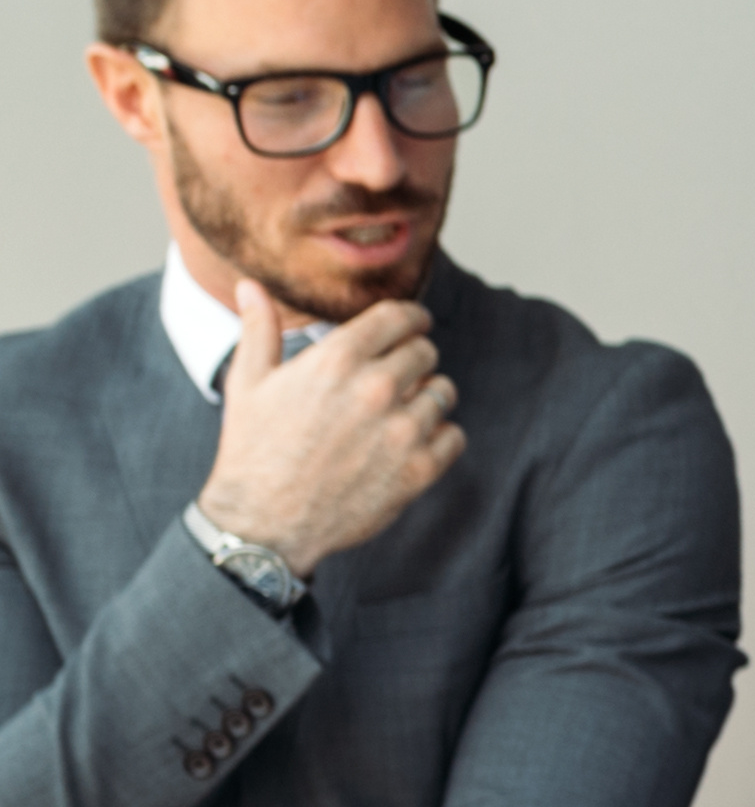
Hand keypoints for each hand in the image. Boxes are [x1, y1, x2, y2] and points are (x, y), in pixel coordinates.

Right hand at [195, 283, 458, 569]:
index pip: (399, 317)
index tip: (415, 323)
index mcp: (336, 359)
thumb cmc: (254, 448)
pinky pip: (454, 436)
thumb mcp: (248, 382)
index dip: (411, 318)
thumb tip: (249, 285)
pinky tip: (413, 441)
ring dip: (429, 396)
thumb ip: (258, 328)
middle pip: (425, 352)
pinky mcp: (419, 469)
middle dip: (415, 358)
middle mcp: (376, 388)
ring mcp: (402, 431)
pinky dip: (440, 436)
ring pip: (444, 391)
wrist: (264, 521)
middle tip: (401, 373)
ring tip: (403, 409)